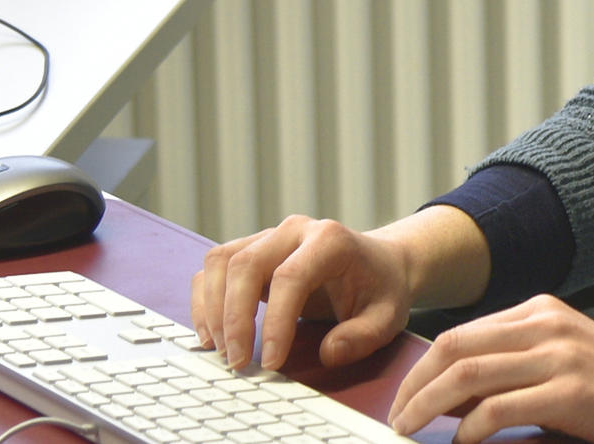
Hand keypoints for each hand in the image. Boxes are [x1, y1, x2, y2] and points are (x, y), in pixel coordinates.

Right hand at [190, 214, 412, 371]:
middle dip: (234, 317)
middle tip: (238, 362)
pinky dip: (206, 299)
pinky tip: (212, 334)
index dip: (275, 321)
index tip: (271, 361)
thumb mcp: (387, 317)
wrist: (378, 263)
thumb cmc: (380, 290)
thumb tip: (328, 354)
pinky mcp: (252, 250)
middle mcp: (294, 230)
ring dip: (214, 308)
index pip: (290, 277)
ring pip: (222, 261)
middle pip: (246, 264)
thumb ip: (362, 337)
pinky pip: (216, 267)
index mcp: (330, 240)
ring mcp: (269, 236)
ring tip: (221, 351)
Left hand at [388, 295, 593, 443]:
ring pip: (469, 373)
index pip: (463, 332)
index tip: (406, 396)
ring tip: (411, 430)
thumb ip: (518, 363)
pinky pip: (500, 408)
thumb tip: (457, 392)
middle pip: (456, 346)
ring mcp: (559, 355)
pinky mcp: (571, 392)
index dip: (425, 366)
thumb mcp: (566, 358)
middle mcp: (546, 324)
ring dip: (430, 405)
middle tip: (397, 416)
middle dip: (416, 384)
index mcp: (541, 310)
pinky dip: (470, 428)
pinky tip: (462, 443)